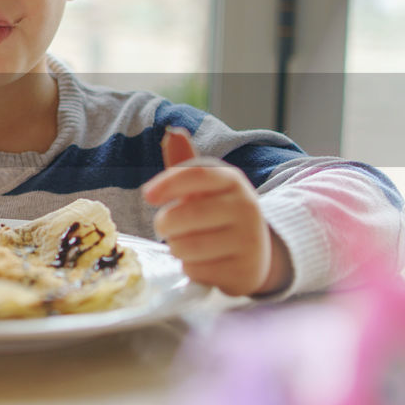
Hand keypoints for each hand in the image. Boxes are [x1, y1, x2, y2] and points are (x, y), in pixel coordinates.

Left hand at [142, 127, 291, 296]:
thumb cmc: (218, 213)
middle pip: (185, 215)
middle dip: (165, 224)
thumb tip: (172, 133)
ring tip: (185, 244)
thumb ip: (185, 164)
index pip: (196, 174)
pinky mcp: (244, 272)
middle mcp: (246, 207)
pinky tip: (202, 263)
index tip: (148, 195)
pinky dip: (191, 269)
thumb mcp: (205, 188)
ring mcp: (249, 241)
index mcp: (232, 180)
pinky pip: (197, 271)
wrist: (257, 252)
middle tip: (166, 228)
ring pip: (188, 246)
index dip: (168, 183)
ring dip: (176, 248)